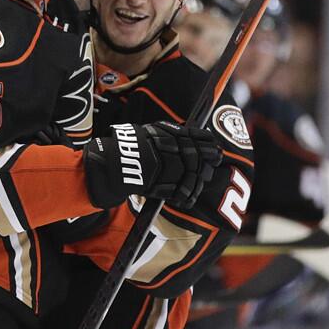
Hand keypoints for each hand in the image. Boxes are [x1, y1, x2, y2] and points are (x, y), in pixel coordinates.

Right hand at [83, 122, 221, 209]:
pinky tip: (188, 197)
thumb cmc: (131, 146)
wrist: (113, 163)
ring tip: (200, 182)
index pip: (197, 138)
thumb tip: (194, 136)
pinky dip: (186, 196)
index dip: (209, 144)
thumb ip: (172, 134)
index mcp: (168, 135)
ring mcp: (167, 169)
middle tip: (214, 163)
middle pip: (198, 157)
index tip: (215, 148)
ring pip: (192, 177)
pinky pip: (181, 193)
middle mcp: (170, 151)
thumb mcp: (152, 132)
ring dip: (198, 181)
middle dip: (208, 161)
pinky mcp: (161, 187)